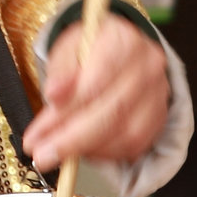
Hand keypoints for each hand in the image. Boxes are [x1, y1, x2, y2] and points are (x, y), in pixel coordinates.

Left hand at [25, 13, 171, 171]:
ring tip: (58, 153)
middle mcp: (148, 65)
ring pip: (126, 134)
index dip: (65, 113)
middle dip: (72, 140)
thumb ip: (60, 71)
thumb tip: (53, 95)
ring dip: (88, 150)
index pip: (95, 83)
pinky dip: (106, 154)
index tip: (36, 134)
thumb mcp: (66, 49)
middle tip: (42, 156)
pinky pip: (135, 145)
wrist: (115, 50)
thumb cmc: (88, 49)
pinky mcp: (159, 116)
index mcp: (124, 40)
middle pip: (113, 112)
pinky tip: (84, 151)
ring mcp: (158, 92)